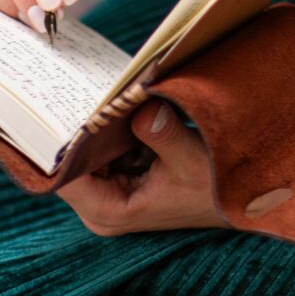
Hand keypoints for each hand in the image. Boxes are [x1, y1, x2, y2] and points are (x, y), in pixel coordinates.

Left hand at [57, 100, 228, 235]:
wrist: (234, 199)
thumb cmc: (212, 190)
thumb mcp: (190, 160)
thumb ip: (162, 134)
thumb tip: (141, 107)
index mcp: (108, 211)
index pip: (63, 177)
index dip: (61, 143)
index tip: (66, 106)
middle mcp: (102, 203)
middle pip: (72, 158)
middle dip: (82, 124)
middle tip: (89, 84)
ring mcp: (111, 187)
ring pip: (89, 145)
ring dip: (102, 119)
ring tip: (110, 87)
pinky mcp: (123, 171)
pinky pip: (108, 141)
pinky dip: (117, 122)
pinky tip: (126, 99)